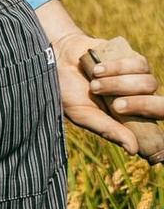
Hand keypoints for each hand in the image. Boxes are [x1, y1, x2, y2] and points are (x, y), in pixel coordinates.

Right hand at [51, 30, 163, 158]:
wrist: (55, 61)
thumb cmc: (68, 92)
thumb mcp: (84, 115)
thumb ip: (108, 130)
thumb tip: (134, 150)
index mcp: (130, 116)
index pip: (156, 122)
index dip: (157, 130)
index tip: (137, 124)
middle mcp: (139, 97)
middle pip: (160, 105)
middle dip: (139, 105)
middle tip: (115, 106)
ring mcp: (139, 77)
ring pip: (148, 83)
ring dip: (119, 84)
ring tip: (94, 84)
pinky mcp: (133, 57)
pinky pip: (139, 64)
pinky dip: (117, 67)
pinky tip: (97, 69)